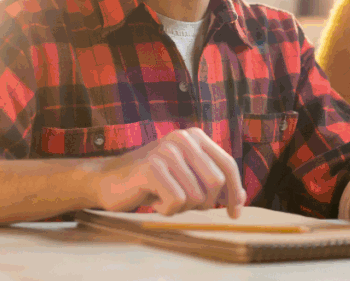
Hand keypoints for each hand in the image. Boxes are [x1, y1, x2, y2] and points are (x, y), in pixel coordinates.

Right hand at [91, 127, 245, 217]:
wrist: (108, 180)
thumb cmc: (151, 181)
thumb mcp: (186, 177)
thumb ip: (211, 183)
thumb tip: (241, 199)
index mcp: (196, 136)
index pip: (228, 165)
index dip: (235, 192)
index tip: (235, 213)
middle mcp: (183, 138)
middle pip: (216, 182)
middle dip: (204, 202)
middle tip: (183, 203)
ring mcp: (167, 150)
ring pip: (196, 196)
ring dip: (181, 208)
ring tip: (163, 198)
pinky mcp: (152, 167)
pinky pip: (176, 201)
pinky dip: (166, 210)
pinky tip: (153, 200)